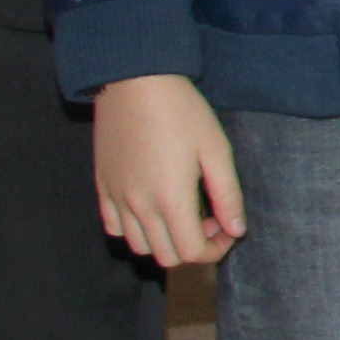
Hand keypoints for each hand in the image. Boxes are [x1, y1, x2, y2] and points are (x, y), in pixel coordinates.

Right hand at [91, 75, 247, 265]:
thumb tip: (237, 230)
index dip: (216, 250)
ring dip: (164, 240)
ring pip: (139, 247)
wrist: (134, 82)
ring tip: (181, 211)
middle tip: (208, 218)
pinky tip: (151, 206)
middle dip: (193, 247)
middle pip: (166, 257)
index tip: (227, 227)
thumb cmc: (182, 112)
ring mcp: (115, 198)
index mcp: (171, 200)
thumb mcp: (216, 150)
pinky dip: (134, 229)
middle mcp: (138, 207)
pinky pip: (113, 227)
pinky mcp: (101, 187)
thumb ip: (227, 195)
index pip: (192, 253)